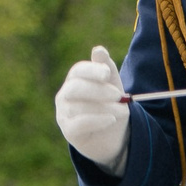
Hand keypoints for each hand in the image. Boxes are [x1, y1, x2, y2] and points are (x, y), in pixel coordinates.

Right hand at [55, 46, 130, 171]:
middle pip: (75, 88)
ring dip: (104, 108)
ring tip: (122, 111)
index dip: (92, 70)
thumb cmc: (111, 106)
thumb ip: (107, 68)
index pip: (78, 71)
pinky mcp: (68, 131)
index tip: (107, 74)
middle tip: (118, 95)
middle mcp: (65, 95)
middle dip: (98, 90)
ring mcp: (64, 113)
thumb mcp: (113, 86)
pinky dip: (97, 120)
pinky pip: (79, 124)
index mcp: (75, 80)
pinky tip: (111, 120)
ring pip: (79, 107)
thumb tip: (98, 50)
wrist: (114, 135)